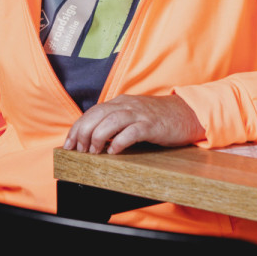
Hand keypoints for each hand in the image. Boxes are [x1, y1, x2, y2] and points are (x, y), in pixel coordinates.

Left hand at [63, 93, 204, 154]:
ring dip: (98, 138)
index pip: (91, 112)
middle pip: (96, 115)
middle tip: (78, 150)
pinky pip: (131, 132)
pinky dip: (119, 143)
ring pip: (110, 122)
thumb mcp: (133, 115)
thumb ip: (115, 121)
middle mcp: (127, 105)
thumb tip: (93, 138)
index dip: (77, 128)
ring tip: (93, 152)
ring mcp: (140, 114)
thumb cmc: (159, 118)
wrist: (187, 114)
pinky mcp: (151, 125)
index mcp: (120, 102)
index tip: (69, 144)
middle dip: (83, 134)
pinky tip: (114, 152)